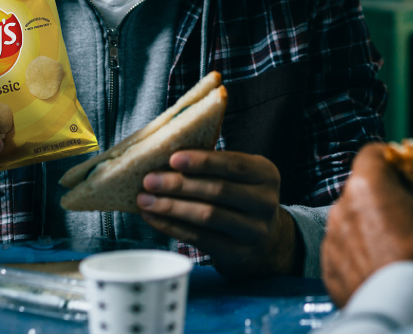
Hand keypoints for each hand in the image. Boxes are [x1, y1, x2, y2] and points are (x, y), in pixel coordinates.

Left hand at [137, 150, 298, 279]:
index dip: (203, 161)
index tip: (173, 158)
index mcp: (266, 174)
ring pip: (207, 216)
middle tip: (149, 180)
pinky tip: (154, 217)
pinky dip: (173, 227)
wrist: (266, 240)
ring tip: (145, 200)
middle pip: (217, 190)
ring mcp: (254, 231)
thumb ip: (214, 166)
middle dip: (179, 184)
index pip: (233, 164)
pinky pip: (200, 239)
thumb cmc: (241, 197)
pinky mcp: (238, 254)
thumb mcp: (240, 176)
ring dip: (171, 207)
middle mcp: (265, 202)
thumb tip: (166, 160)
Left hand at [321, 143, 412, 307]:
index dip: (393, 159)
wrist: (401, 314)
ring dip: (374, 228)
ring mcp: (332, 239)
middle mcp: (341, 207)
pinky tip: (385, 269)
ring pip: (355, 222)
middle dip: (387, 198)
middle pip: (364, 190)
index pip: (372, 153)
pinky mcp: (329, 269)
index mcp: (368, 186)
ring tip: (401, 247)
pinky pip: (347, 253)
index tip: (411, 174)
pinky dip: (363, 256)